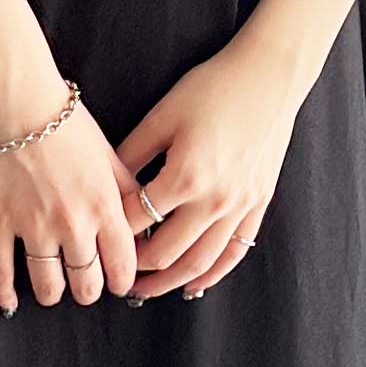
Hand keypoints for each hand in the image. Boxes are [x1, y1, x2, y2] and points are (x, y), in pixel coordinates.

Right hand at [0, 61, 141, 313]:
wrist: (13, 93)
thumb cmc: (62, 116)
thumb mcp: (106, 151)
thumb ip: (126, 190)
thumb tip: (144, 221)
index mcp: (104, 207)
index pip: (123, 268)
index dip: (122, 281)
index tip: (115, 279)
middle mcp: (72, 224)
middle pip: (87, 286)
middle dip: (88, 289)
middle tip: (82, 282)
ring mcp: (32, 226)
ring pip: (48, 288)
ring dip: (51, 292)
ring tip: (50, 286)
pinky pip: (0, 273)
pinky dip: (4, 293)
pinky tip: (8, 300)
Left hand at [114, 30, 306, 299]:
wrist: (267, 76)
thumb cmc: (212, 88)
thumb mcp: (162, 115)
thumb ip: (133, 151)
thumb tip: (107, 180)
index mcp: (185, 177)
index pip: (139, 219)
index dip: (115, 230)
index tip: (98, 234)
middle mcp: (215, 200)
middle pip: (168, 252)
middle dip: (137, 266)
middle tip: (114, 271)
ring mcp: (241, 206)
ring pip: (201, 263)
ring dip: (171, 282)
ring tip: (145, 290)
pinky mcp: (259, 204)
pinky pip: (234, 252)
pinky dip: (213, 273)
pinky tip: (195, 284)